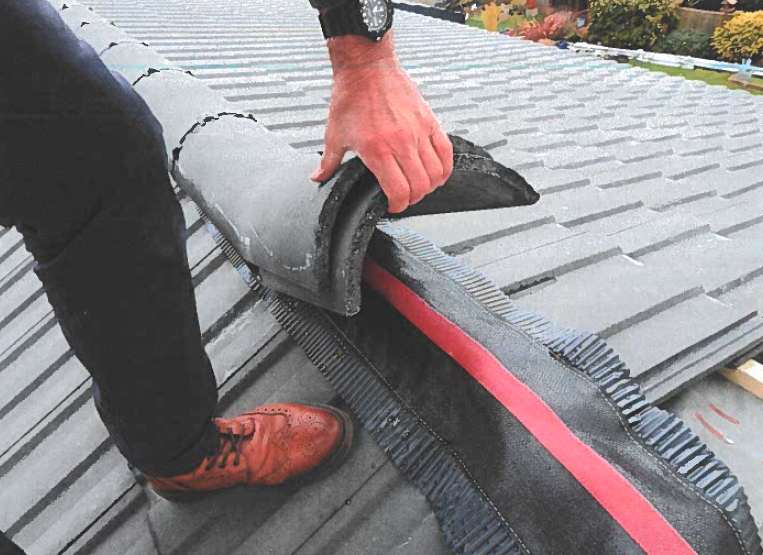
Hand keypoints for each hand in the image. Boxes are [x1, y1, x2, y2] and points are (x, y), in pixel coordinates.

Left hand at [310, 32, 453, 213]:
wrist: (366, 67)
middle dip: (413, 199)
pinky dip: (445, 168)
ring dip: (430, 186)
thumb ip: (328, 162)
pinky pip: (446, 152)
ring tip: (421, 187)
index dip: (399, 206)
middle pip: (420, 186)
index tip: (393, 206)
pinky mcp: (429, 121)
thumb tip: (318, 177)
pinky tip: (437, 173)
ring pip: (436, 172)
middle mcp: (401, 143)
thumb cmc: (350, 98)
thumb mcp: (334, 135)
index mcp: (377, 151)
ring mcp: (418, 132)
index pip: (399, 191)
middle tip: (405, 198)